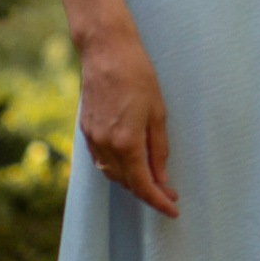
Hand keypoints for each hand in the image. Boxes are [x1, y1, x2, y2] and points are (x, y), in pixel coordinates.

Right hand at [78, 20, 178, 216]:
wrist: (106, 51)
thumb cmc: (138, 75)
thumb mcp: (158, 112)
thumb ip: (159, 148)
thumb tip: (161, 177)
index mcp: (126, 141)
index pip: (143, 184)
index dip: (158, 201)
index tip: (173, 209)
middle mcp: (106, 145)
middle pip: (127, 182)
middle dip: (149, 192)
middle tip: (169, 193)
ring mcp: (92, 138)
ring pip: (112, 173)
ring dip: (132, 181)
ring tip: (153, 181)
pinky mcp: (86, 130)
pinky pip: (101, 160)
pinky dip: (117, 168)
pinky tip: (130, 164)